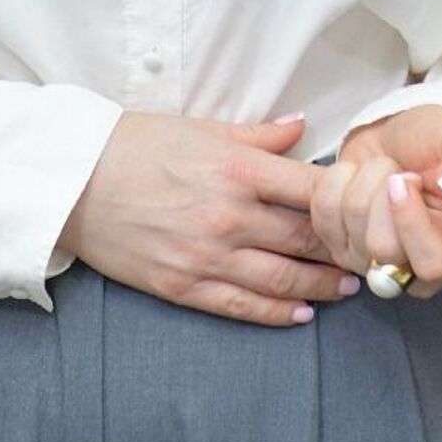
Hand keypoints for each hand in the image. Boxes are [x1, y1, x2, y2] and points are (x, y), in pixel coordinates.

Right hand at [57, 110, 362, 327]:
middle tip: (367, 254)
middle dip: (341, 249)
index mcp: (236, 168)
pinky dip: (277, 313)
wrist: (74, 180)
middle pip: (305, 239)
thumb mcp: (199, 127)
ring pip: (282, 279)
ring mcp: (207, 255)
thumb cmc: (135, 144)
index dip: (345, 203)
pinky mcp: (184, 286)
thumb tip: (302, 127)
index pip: (310, 190)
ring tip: (345, 287)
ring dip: (320, 286)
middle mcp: (229, 215)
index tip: (367, 209)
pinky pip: (242, 305)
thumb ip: (257, 134)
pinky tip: (300, 315)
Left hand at [312, 105, 441, 296]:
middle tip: (397, 171)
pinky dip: (332, 182)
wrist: (401, 142)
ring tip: (380, 170)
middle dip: (382, 191)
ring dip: (360, 181)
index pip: (432, 263)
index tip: (404, 180)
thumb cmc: (438, 148)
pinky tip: (354, 175)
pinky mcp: (338, 246)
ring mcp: (371, 263)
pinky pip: (322, 215)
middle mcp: (414, 273)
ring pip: (350, 229)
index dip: (411, 220)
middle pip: (382, 247)